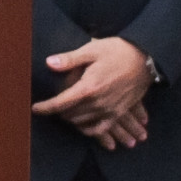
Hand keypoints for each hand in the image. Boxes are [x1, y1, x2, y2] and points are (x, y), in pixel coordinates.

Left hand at [32, 37, 153, 147]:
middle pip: (70, 115)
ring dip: (71, 120)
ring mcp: (111, 110)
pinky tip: (82, 126)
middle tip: (48, 106)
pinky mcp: (120, 112)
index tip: (34, 108)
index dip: (45, 107)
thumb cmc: (117, 51)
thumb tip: (48, 63)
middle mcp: (99, 103)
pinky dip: (90, 130)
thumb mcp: (91, 50)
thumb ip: (69, 59)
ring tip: (62, 113)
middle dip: (57, 112)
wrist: (146, 58)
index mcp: (89, 87)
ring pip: (84, 123)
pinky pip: (102, 128)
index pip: (61, 103)